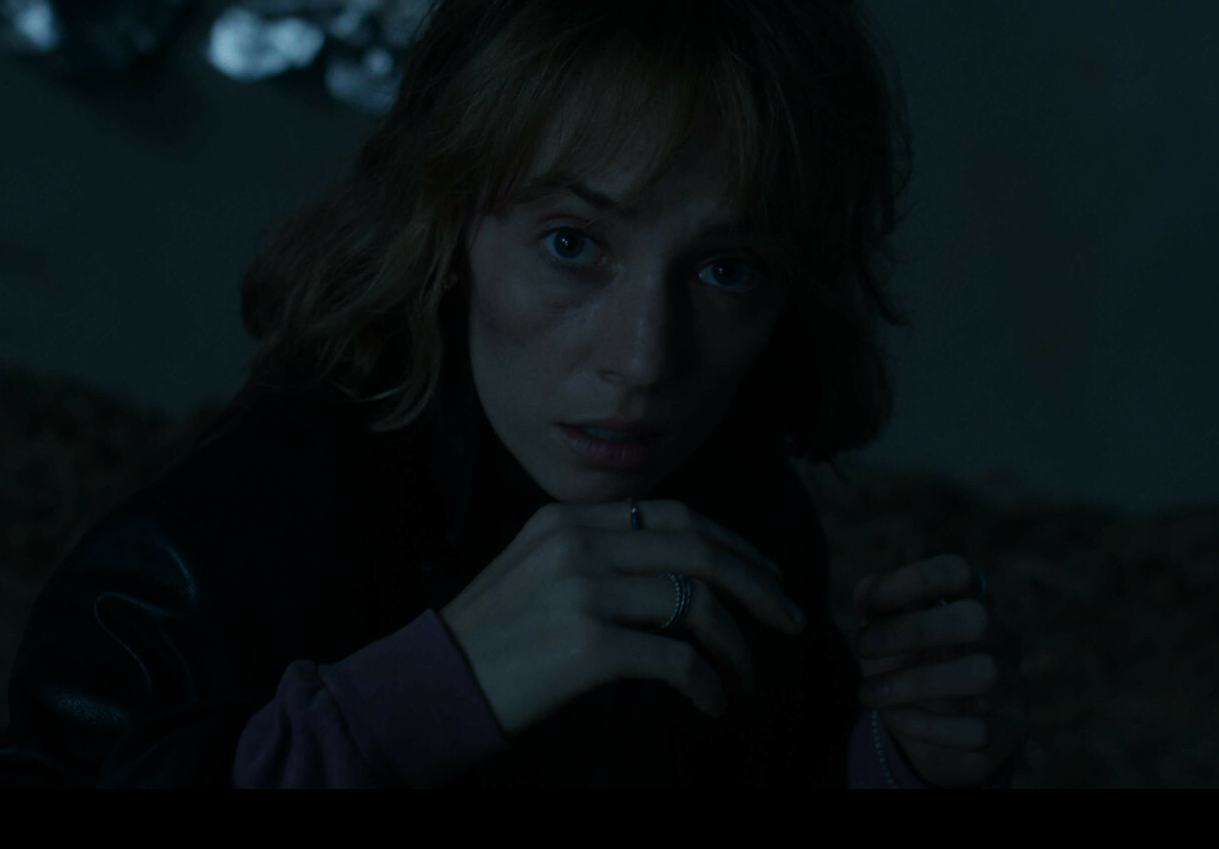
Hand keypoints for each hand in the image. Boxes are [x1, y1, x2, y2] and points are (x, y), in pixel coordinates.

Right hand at [438, 499, 806, 738]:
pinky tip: (714, 702)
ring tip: (745, 676)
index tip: (766, 574)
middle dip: (758, 584)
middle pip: (698, 550)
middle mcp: (577, 544)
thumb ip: (595, 558)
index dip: (731, 543)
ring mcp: (581, 591)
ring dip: (735, 646)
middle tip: (791, 618)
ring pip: (696, 605)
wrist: (428, 686)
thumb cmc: (488, 643)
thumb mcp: (535, 573)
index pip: (673, 516)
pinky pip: (677, 659)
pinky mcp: (586, 645)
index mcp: (567, 521)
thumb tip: (677, 577)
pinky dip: (708, 682)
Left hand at [852, 554, 1028, 787]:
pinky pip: (979, 730)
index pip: (960, 574)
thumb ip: (876, 610)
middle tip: (862, 646)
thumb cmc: (907, 671)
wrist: (929, 740)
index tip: (873, 600)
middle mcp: (1002, 639)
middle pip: (978, 619)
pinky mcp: (1012, 731)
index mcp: (972, 603)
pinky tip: (893, 718)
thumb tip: (865, 588)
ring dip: (916, 683)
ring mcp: (1013, 684)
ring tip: (868, 693)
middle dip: (915, 630)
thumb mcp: (884, 639)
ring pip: (984, 674)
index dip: (918, 580)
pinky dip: (929, 725)